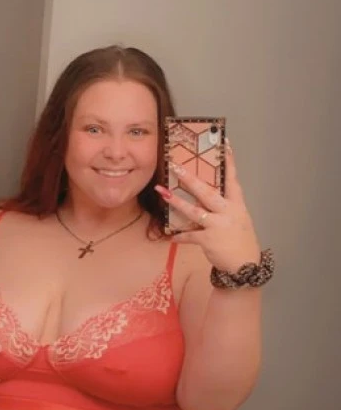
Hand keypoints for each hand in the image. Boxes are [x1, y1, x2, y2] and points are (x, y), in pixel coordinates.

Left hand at [154, 139, 260, 271]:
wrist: (245, 266)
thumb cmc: (240, 240)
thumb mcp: (238, 219)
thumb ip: (224, 206)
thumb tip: (207, 194)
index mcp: (236, 205)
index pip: (232, 179)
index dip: (228, 162)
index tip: (224, 143)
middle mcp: (228, 212)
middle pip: (207, 192)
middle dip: (190, 179)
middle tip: (175, 166)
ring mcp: (218, 226)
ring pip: (194, 211)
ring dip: (177, 201)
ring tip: (162, 192)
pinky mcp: (209, 240)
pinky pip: (190, 236)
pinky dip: (180, 236)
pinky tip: (170, 236)